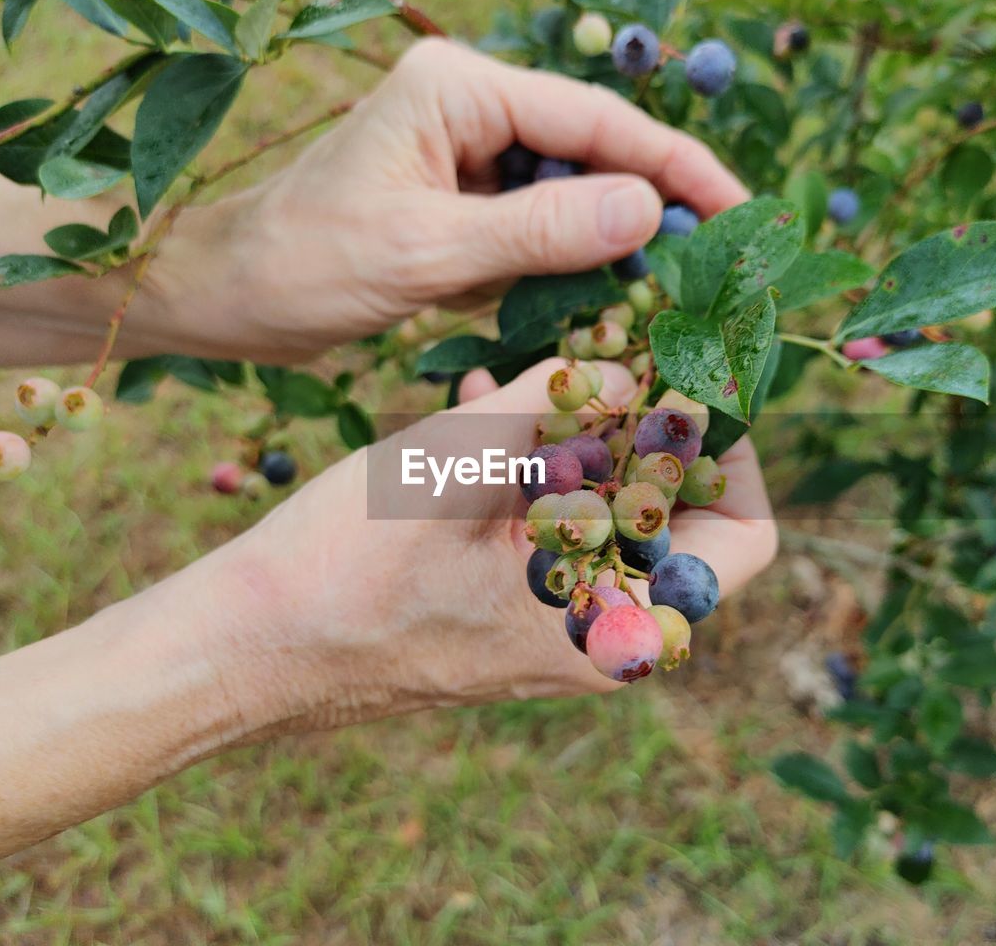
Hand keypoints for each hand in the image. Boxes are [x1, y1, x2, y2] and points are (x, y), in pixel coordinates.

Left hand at [153, 39, 748, 362]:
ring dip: (610, 246)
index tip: (739, 210)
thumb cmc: (302, 264)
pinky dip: (565, 269)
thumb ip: (538, 232)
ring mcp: (465, 158)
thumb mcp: (425, 252)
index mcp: (459, 90)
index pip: (593, 120)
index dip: (674, 166)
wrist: (223, 295)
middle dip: (651, 208)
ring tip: (670, 295)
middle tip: (718, 264)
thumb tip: (649, 212)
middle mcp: (470, 109)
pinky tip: (597, 305)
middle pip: (590, 152)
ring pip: (567, 196)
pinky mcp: (459, 206)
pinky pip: (534, 231)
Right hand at [204, 359, 775, 733]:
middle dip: (652, 426)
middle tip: (623, 350)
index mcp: (617, 624)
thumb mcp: (468, 464)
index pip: (744, 536)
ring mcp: (554, 622)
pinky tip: (490, 403)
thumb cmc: (351, 568)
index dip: (733, 448)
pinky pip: (554, 527)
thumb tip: (638, 362)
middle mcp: (602, 635)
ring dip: (588, 434)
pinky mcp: (509, 606)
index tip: (695, 375)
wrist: (251, 644)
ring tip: (548, 367)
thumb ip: (565, 402)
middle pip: (679, 517)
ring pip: (612, 513)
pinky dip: (539, 465)